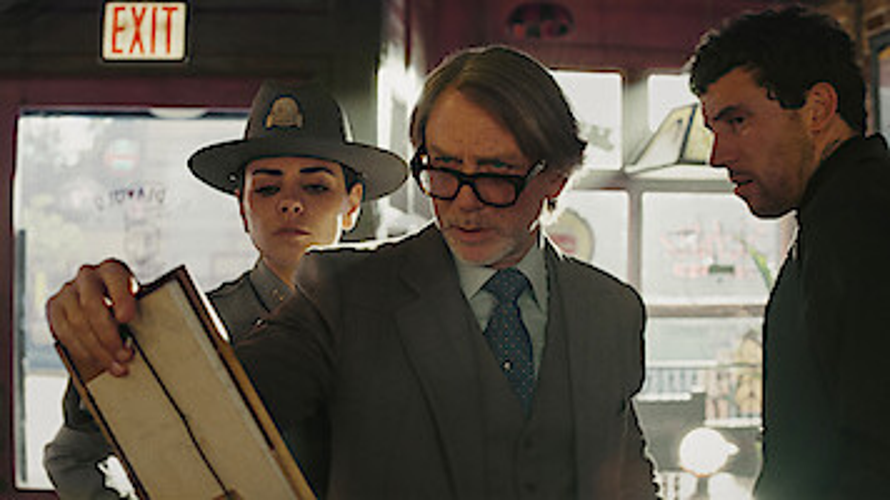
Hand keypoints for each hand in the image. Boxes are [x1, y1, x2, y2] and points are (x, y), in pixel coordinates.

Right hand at [46, 259, 139, 377]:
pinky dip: (81, 350)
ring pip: (77, 323)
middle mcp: (88, 275)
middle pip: (92, 306)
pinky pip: (63, 332)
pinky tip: (97, 360)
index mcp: (113, 269)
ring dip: (97, 349)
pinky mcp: (54, 306)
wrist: (104, 301)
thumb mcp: (139, 299)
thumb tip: (156, 334)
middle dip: (109, 336)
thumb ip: (143, 309)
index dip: (120, 299)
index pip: (115, 279)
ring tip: (116, 365)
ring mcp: (68, 290)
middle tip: (126, 356)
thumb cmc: (128, 303)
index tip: (126, 318)